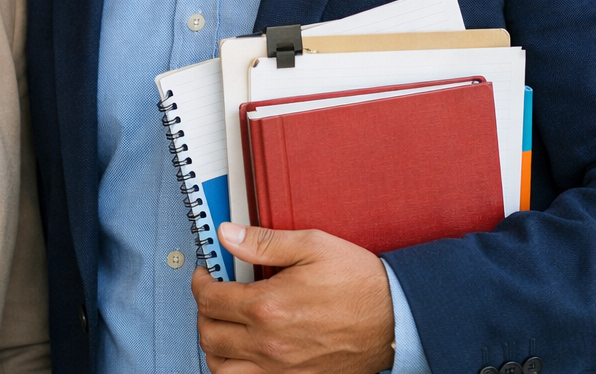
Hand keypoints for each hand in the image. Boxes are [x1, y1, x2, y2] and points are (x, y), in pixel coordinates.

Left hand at [192, 222, 394, 373]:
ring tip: (224, 326)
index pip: (210, 298)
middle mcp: (269, 343)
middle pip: (209, 334)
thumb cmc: (359, 284)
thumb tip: (227, 235)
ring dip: (214, 346)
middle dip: (203, 311)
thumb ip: (264, 242)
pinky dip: (236, 372)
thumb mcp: (312, 246)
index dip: (200, 282)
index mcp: (268, 306)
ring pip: (221, 368)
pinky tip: (243, 354)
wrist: (396, 319)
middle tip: (214, 297)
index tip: (207, 274)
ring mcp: (281, 369)